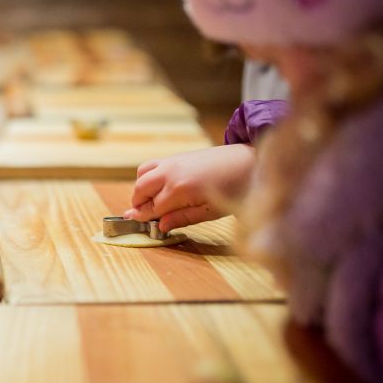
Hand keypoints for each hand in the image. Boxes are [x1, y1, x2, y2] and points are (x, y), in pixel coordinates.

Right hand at [123, 144, 255, 231]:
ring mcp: (172, 162)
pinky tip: (158, 187)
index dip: (142, 217)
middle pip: (141, 189)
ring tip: (150, 201)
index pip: (152, 207)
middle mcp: (171, 173)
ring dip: (140, 188)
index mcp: (180, 189)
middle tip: (142, 215)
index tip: (134, 223)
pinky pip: (151, 165)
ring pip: (142, 174)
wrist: (248, 162)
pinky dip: (147, 176)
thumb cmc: (234, 189)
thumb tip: (160, 226)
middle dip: (138, 203)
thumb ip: (182, 218)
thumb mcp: (210, 212)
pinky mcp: (176, 156)